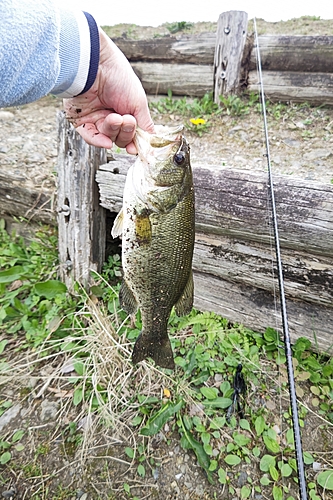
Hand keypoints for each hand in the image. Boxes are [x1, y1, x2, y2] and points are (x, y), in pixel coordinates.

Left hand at [63, 29, 153, 152]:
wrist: (96, 64)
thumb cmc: (119, 78)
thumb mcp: (138, 103)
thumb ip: (145, 124)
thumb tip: (152, 141)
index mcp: (124, 111)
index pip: (130, 134)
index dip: (133, 142)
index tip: (136, 148)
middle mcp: (109, 116)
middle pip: (119, 138)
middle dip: (125, 132)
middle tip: (126, 120)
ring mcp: (94, 118)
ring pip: (106, 137)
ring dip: (113, 131)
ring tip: (115, 118)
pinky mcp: (80, 119)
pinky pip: (89, 137)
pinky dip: (98, 142)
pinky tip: (107, 143)